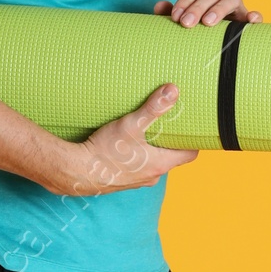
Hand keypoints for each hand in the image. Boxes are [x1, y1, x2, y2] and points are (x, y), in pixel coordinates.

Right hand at [54, 83, 198, 196]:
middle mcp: (151, 176)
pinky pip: (137, 168)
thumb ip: (153, 107)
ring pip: (153, 163)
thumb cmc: (106, 151)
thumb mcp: (131, 124)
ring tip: (147, 132)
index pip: (189, 155)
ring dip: (153, 150)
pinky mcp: (122, 181)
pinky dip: (137, 157)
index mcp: (160, 164)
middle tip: (169, 125)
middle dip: (171, 142)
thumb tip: (173, 91)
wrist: (77, 172)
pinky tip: (126, 146)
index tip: (193, 128)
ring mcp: (136, 181)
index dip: (193, 141)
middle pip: (171, 158)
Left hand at [154, 0, 260, 27]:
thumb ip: (172, 13)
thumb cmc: (198, 27)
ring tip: (208, 22)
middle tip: (186, 23)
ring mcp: (236, 5)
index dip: (184, 1)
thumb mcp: (184, 19)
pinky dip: (254, 16)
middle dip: (197, 8)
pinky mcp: (248, 18)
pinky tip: (251, 20)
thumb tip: (159, 6)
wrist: (219, 39)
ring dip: (218, 9)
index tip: (175, 17)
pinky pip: (255, 15)